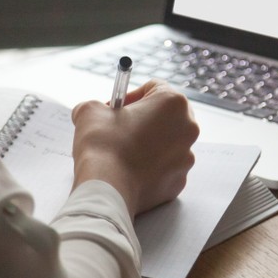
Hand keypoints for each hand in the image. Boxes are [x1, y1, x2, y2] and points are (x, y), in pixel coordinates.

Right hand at [70, 80, 198, 215]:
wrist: (107, 188)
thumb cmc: (103, 145)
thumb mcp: (90, 110)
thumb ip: (97, 105)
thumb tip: (95, 112)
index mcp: (173, 103)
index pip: (154, 88)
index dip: (131, 96)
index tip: (116, 109)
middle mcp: (188, 128)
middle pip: (166, 116)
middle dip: (144, 120)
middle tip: (121, 128)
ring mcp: (186, 158)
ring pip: (167, 143)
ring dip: (149, 144)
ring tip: (123, 152)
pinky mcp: (179, 181)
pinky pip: (165, 168)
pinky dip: (151, 167)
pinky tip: (130, 170)